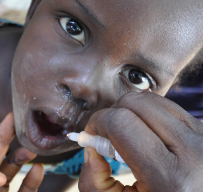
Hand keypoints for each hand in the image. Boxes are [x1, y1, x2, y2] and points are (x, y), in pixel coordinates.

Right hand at [79, 92, 202, 191]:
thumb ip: (93, 182)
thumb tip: (90, 150)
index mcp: (170, 177)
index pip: (122, 124)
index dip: (98, 122)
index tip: (91, 134)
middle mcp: (193, 151)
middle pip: (135, 103)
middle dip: (112, 113)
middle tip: (106, 135)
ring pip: (151, 100)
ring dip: (129, 111)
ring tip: (126, 136)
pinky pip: (166, 107)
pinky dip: (146, 114)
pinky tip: (144, 134)